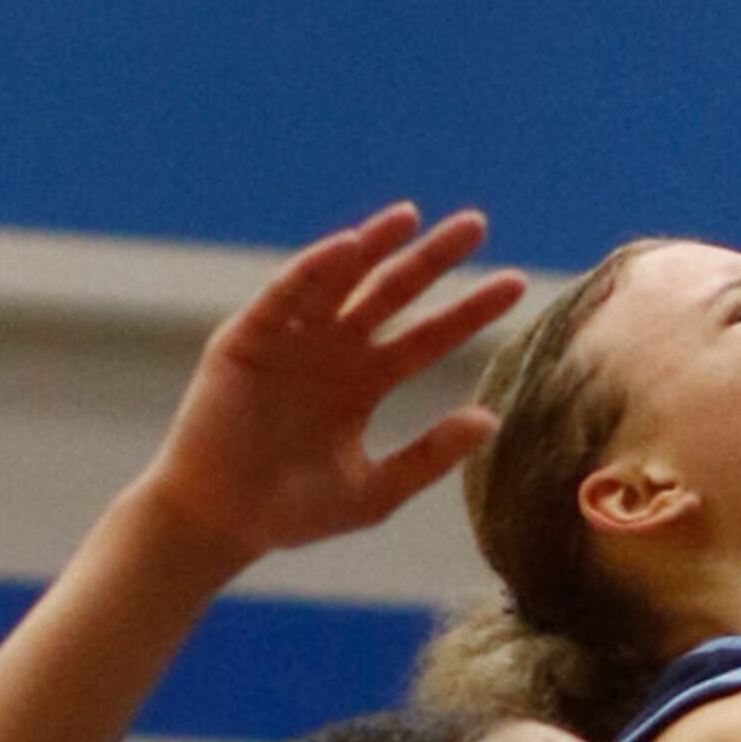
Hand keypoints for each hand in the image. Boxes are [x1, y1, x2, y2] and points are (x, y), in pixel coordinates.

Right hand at [141, 203, 526, 562]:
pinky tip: (348, 247)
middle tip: (476, 225)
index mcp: (365, 382)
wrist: (225, 524)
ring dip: (372, 246)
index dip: (469, 310)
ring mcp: (290, 341)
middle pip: (392, 293)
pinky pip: (285, 297)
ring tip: (411, 217)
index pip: (428, 336)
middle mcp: (332, 352)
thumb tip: (490, 419)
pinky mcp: (247, 340)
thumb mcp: (377, 490)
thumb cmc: (297, 512)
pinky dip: (314, 270)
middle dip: (432, 259)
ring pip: (340, 281)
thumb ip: (430, 455)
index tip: (515, 284)